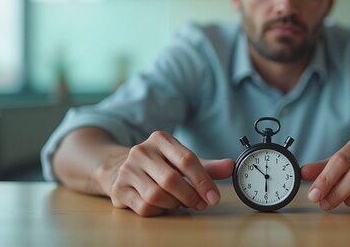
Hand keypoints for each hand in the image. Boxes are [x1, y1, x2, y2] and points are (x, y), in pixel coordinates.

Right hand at [101, 131, 233, 216]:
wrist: (120, 168)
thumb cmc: (159, 165)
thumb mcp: (182, 161)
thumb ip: (208, 166)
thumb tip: (231, 166)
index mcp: (160, 139)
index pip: (186, 159)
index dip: (203, 181)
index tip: (214, 198)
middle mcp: (141, 151)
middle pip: (171, 179)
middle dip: (190, 196)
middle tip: (200, 204)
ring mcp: (127, 170)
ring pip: (156, 195)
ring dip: (174, 204)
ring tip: (181, 203)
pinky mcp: (118, 189)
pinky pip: (144, 207)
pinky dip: (159, 211)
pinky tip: (164, 206)